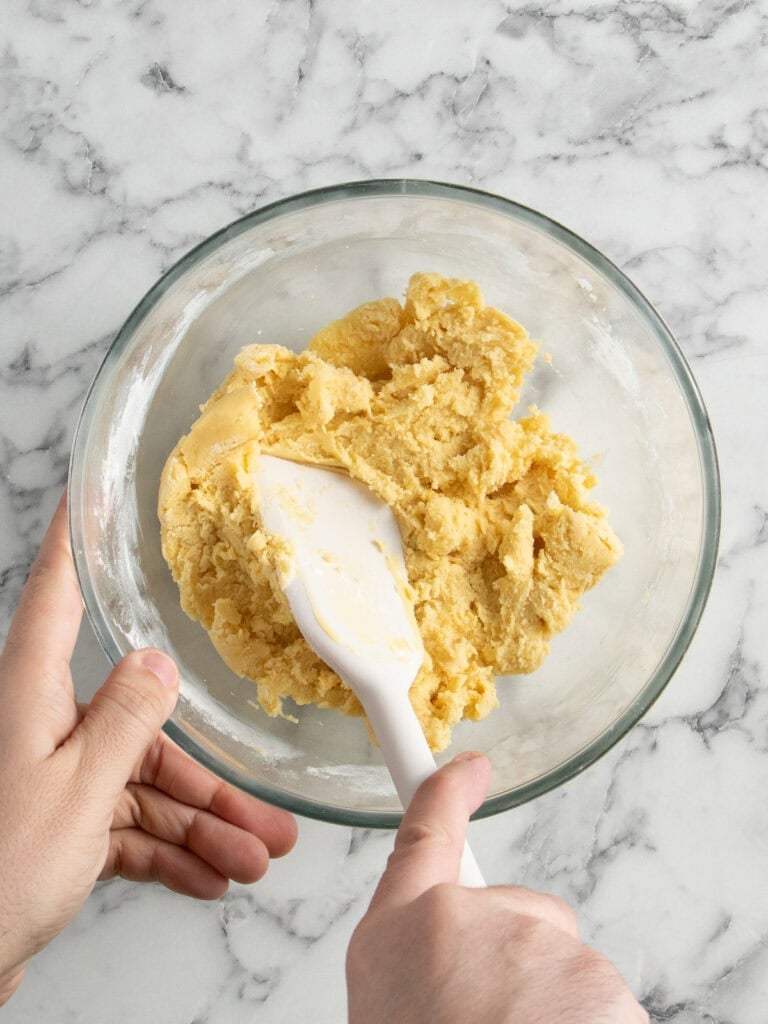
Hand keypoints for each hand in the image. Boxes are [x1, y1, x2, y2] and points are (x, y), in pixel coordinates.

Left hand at [0, 495, 296, 1004]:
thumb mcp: (76, 793)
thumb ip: (124, 721)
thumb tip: (156, 662)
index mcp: (32, 695)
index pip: (54, 596)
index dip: (72, 541)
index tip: (88, 494)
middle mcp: (44, 725)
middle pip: (139, 729)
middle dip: (206, 781)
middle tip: (266, 814)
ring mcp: (54, 776)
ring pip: (144, 788)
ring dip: (202, 827)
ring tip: (255, 859)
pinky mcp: (62, 823)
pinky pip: (129, 827)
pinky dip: (169, 851)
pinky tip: (210, 877)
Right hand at [347, 753, 647, 1023]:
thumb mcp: (394, 1005)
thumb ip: (423, 958)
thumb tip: (451, 961)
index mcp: (398, 931)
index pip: (424, 833)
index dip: (447, 790)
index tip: (470, 767)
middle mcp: (461, 919)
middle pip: (516, 912)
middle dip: (519, 962)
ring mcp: (531, 943)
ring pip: (560, 965)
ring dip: (551, 1008)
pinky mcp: (592, 977)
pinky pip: (597, 997)